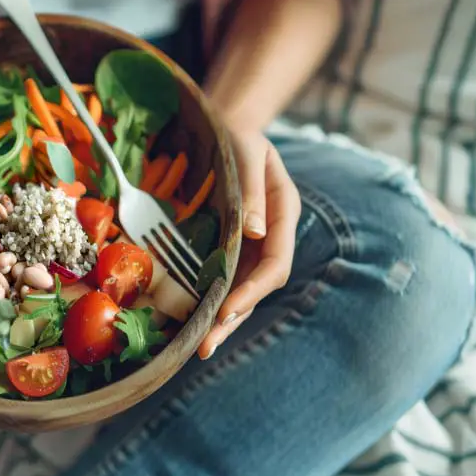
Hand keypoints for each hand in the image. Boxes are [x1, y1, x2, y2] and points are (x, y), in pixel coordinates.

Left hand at [198, 129, 300, 359]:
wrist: (229, 128)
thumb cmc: (238, 137)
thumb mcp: (247, 155)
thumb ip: (250, 192)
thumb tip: (254, 233)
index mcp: (283, 214)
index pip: (275, 264)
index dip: (252, 291)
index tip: (226, 310)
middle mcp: (271, 236)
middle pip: (258, 288)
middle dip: (234, 318)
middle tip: (206, 346)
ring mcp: (252, 245)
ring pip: (241, 291)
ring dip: (222, 320)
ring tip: (199, 347)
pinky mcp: (231, 247)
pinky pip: (223, 279)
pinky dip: (210, 301)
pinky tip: (192, 322)